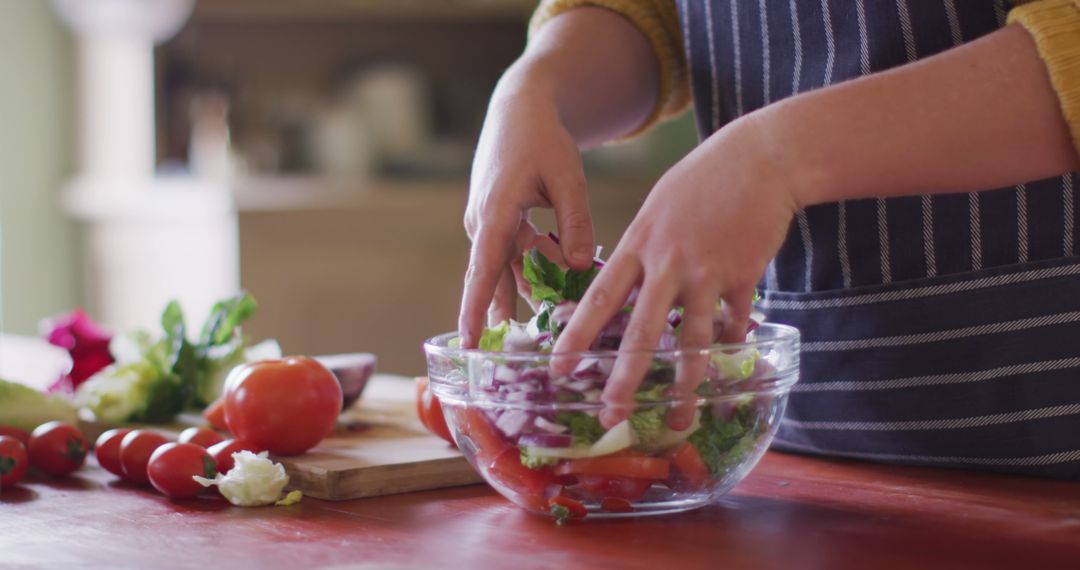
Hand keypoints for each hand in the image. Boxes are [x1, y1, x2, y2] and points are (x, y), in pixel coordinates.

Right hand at [458, 64, 596, 347]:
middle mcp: (483, 224)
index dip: (475, 309)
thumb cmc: (542, 139)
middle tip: (523, 351)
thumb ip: (574, 221)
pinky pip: (515, 256)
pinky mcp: (498, 224)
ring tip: (556, 320)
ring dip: (531, 290)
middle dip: (506, 314)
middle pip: (494, 279)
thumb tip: (577, 267)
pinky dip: (536, 269)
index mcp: (495, 213)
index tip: (469, 342)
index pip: (482, 270)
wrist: (519, 110)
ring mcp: (488, 225)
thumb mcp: (567, 177)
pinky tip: (560, 283)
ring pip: (509, 269)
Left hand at [552, 114, 799, 428]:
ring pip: (691, 340)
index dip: (576, 337)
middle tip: (608, 413)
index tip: (557, 369)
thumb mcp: (657, 208)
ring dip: (685, 384)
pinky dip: (730, 349)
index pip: (599, 299)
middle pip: (641, 330)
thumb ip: (640, 250)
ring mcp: (707, 271)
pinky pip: (734, 325)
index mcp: (638, 244)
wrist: (760, 158)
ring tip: (679, 418)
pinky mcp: (744, 276)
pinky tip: (727, 372)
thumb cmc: (702, 180)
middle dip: (623, 378)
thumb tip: (622, 289)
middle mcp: (667, 263)